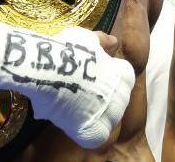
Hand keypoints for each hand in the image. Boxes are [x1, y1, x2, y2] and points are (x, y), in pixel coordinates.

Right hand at [32, 27, 134, 149]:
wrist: (49, 68)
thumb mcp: (87, 38)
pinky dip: (88, 134)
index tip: (90, 81)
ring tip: (72, 108)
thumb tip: (113, 42)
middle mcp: (123, 94)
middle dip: (100, 99)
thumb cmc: (68, 50)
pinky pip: (96, 136)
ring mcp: (111, 112)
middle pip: (115, 101)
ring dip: (93, 115)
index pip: (121, 82)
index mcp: (125, 74)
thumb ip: (102, 41)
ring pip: (106, 119)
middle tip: (79, 95)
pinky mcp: (94, 128)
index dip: (105, 82)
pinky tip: (75, 125)